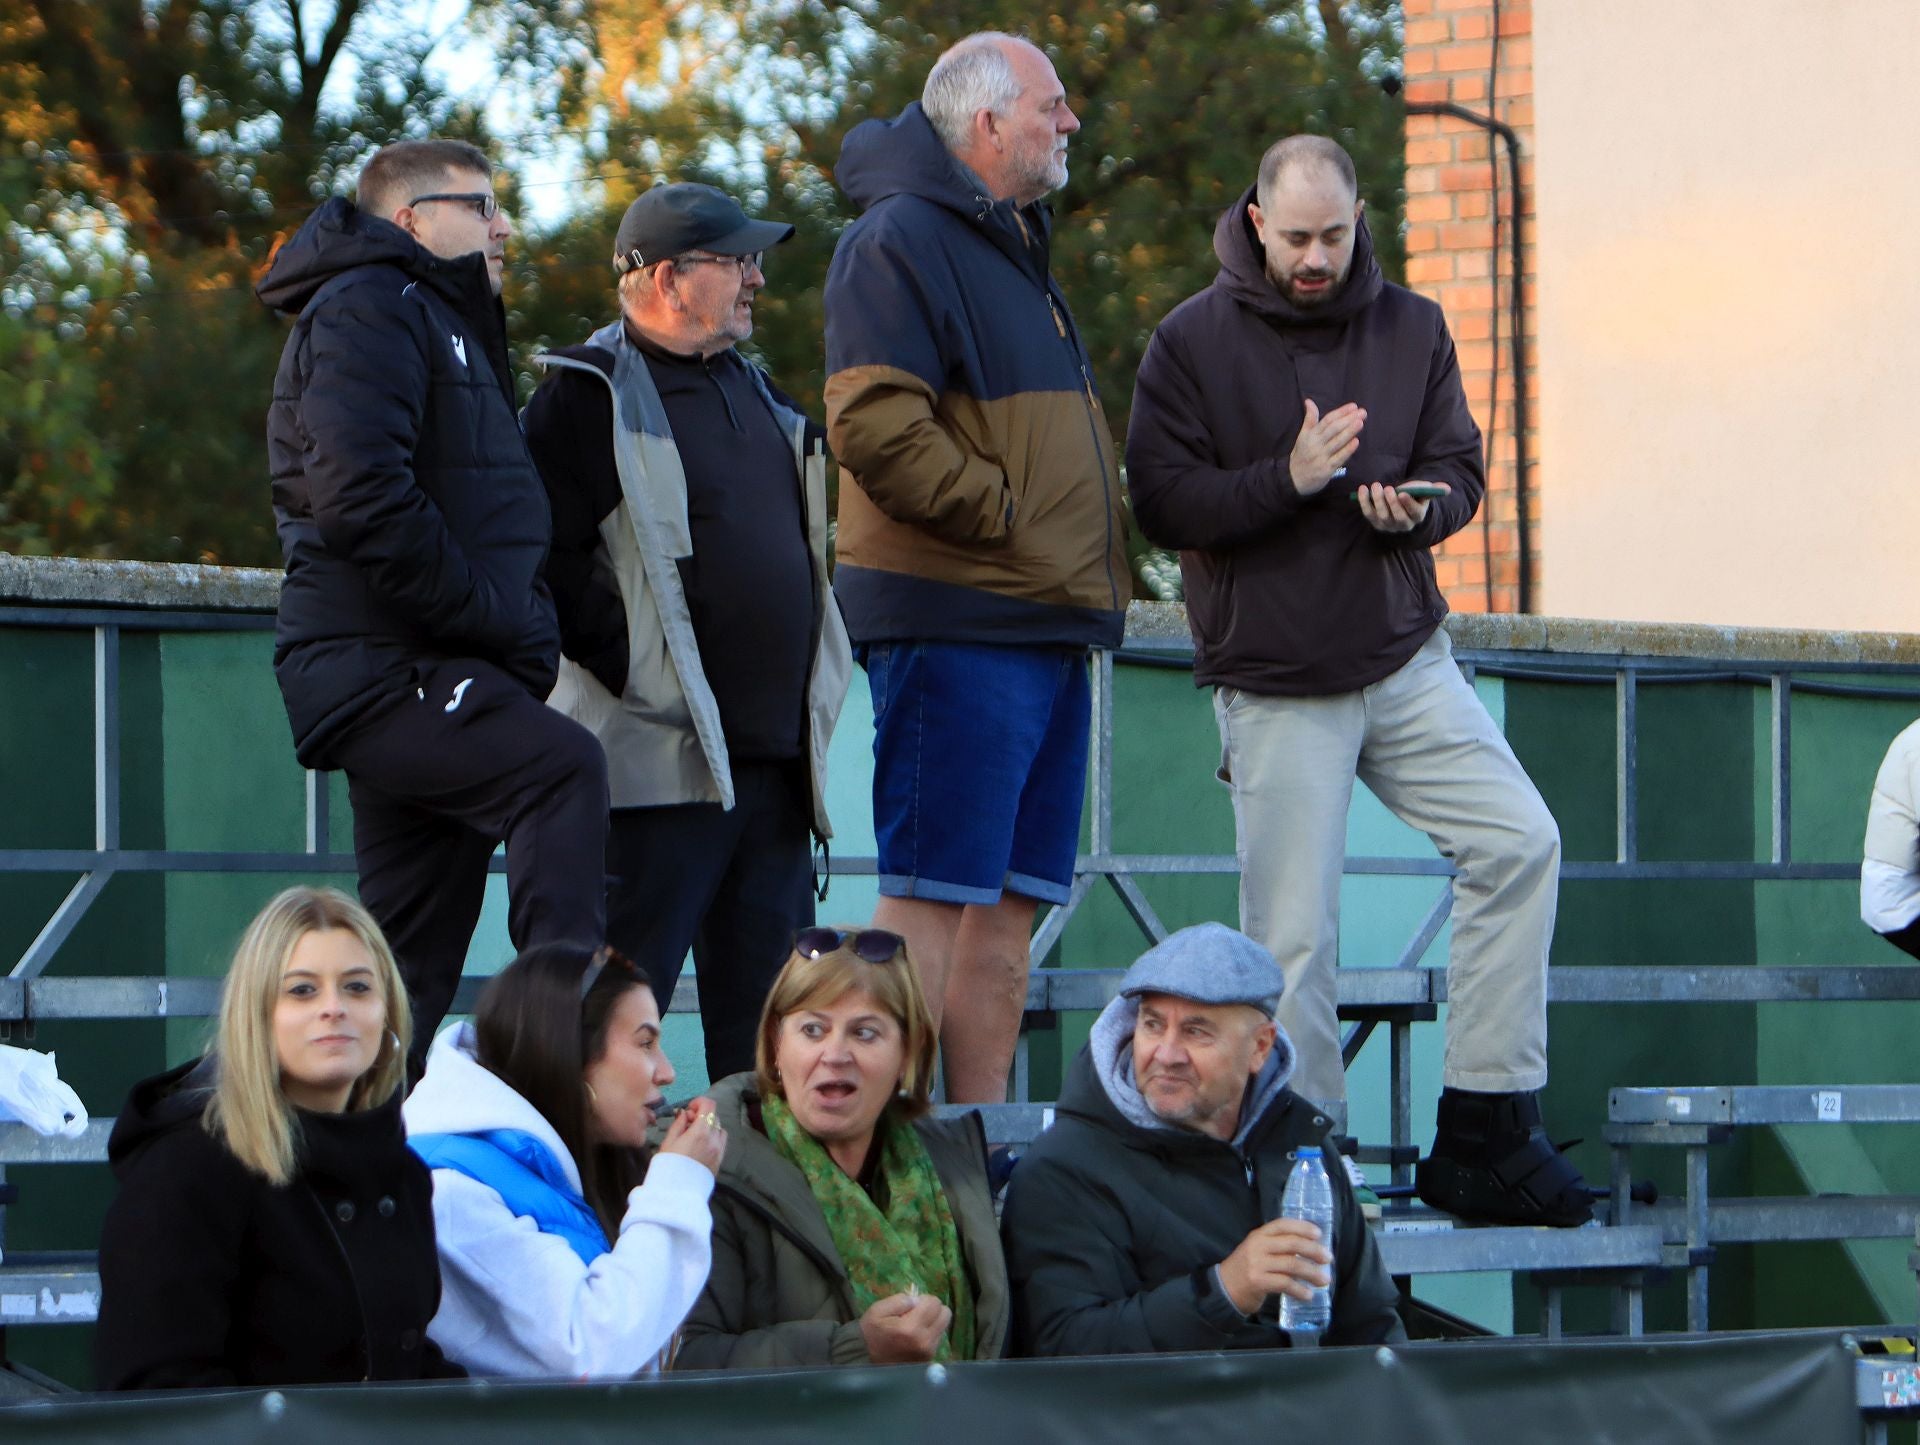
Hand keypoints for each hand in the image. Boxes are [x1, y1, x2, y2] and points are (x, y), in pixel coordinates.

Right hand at [656, 1096, 726, 1175]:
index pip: (709, 1105)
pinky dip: (714, 1138)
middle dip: (702, 1116)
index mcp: (700, 1131)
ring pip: (720, 1129)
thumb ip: (679, 1124)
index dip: (699, 1102)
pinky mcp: (720, 1160)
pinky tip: (701, 1145)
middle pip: (714, 1116)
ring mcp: (719, 1150)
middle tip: (687, 1124)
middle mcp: (714, 1138)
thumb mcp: (669, 1141)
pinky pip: (722, 1142)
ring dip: (709, 1127)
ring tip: (695, 1136)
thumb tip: (684, 1113)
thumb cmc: (668, 1165)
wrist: (676, 1193)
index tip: (689, 1109)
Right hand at [859, 1291, 951, 1363]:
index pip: (934, 1303)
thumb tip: (917, 1300)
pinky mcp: (928, 1360)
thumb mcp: (878, 1310)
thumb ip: (899, 1300)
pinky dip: (930, 1334)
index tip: (911, 1305)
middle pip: (945, 1314)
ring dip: (932, 1322)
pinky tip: (915, 1338)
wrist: (864, 1360)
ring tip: (914, 1327)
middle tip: (917, 1313)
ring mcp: (928, 1353)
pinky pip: (937, 1339)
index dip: (923, 1300)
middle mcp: (925, 1341)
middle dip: (933, 1309)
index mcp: (911, 1328)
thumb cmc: (870, 1333)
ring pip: (943, 1327)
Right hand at [1217, 1217, 1332, 1316]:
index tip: (1319, 1234)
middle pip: (1292, 1244)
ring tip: (1324, 1280)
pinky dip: (1299, 1290)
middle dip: (1313, 1250)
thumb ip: (1278, 1247)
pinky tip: (1308, 1295)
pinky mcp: (1258, 1281)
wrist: (1224, 1288)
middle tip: (1328, 1259)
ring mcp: (1257, 1263)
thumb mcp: (1258, 1251)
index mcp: (1259, 1234)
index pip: (1283, 1224)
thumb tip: (1310, 1250)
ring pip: (1291, 1264)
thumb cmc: (1247, 1268)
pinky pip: (1285, 1283)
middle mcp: (1258, 1246)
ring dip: (1312, 1273)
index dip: (1302, 1227)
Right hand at [1288, 400, 1365, 496]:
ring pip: (1337, 442)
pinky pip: (1338, 458)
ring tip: (1360, 422)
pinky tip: (1356, 442)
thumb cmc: (1301, 455)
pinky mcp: (1326, 469)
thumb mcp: (1302, 436)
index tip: (1353, 406)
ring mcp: (1321, 457)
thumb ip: (1309, 419)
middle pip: (1333, 429)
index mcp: (1310, 435)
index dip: (1341, 412)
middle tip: (1362, 412)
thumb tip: (1309, 401)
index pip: (1327, 420)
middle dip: (1348, 419)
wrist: (1293, 479)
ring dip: (1349, 432)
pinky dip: (1347, 450)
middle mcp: (1315, 444)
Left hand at [1357, 480, 1449, 532]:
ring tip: (1376, 485)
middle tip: (1388, 488)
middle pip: (1397, 517)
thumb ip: (1432, 490)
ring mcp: (1388, 525)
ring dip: (1378, 500)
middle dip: (1392, 502)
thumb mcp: (1423, 494)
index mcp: (1417, 516)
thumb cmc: (1414, 498)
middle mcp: (1403, 525)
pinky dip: (1364, 502)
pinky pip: (1368, 513)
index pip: (1414, 513)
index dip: (1408, 504)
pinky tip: (1363, 489)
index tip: (1403, 493)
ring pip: (1382, 515)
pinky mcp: (1375, 522)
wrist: (1400, 509)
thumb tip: (1446, 488)